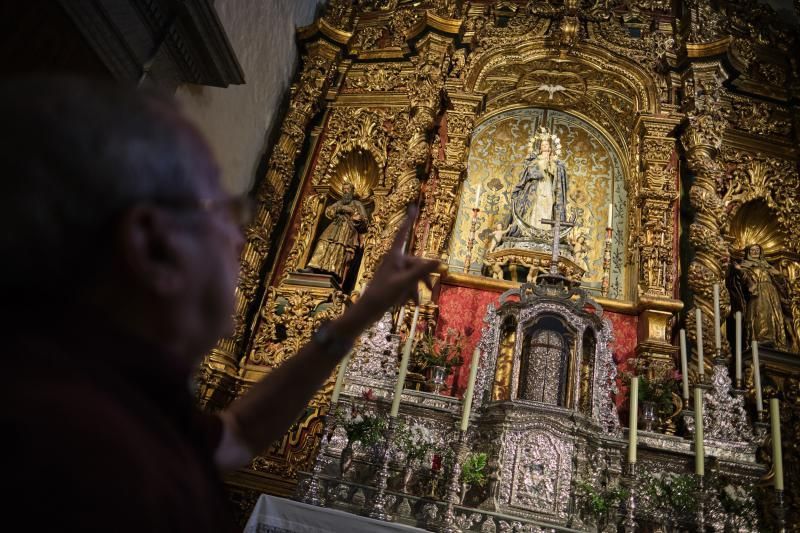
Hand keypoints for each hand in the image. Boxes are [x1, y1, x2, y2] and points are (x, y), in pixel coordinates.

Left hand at [343, 205, 438, 330]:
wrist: (368, 310)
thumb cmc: (384, 293)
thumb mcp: (405, 282)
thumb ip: (422, 271)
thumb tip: (439, 260)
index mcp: (394, 256)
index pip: (403, 234)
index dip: (408, 221)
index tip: (413, 207)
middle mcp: (394, 261)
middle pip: (415, 263)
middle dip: (422, 278)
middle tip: (431, 289)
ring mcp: (393, 271)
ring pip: (412, 276)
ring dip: (416, 289)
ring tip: (416, 302)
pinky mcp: (392, 282)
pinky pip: (406, 283)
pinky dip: (410, 293)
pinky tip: (411, 304)